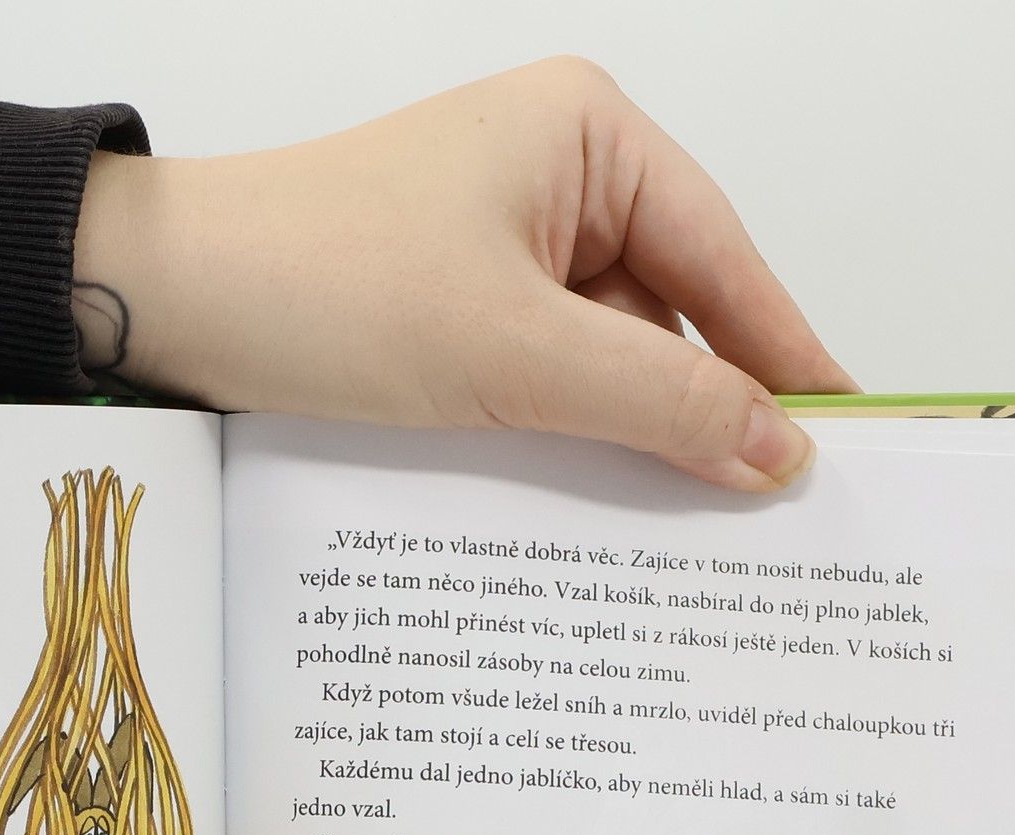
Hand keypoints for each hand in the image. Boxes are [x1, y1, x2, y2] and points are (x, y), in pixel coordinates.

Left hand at [74, 59, 852, 489]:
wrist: (170, 304)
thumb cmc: (327, 288)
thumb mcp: (515, 354)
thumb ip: (659, 401)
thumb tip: (779, 448)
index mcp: (587, 134)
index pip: (721, 257)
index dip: (784, 352)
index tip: (844, 431)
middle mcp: (553, 173)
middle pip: (670, 303)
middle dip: (708, 401)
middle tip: (774, 501)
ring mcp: (500, 238)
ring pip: (605, 348)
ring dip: (631, 428)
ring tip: (690, 519)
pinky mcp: (454, 301)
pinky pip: (543, 368)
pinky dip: (568, 428)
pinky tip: (597, 496)